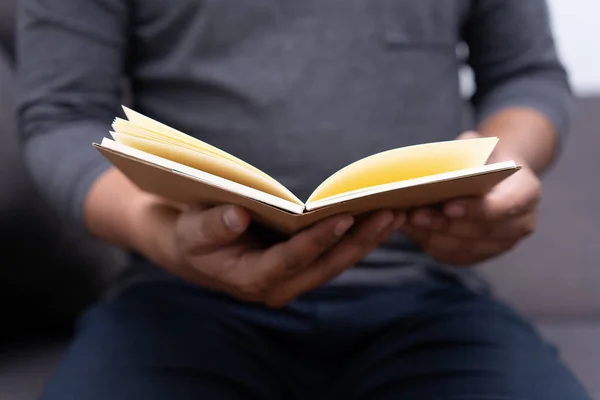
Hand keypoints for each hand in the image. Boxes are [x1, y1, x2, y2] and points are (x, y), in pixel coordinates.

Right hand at [138, 201, 404, 307]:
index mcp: (251, 279)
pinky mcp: (299, 266)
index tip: (343, 217)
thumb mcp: (189, 231)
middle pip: (326, 265)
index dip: (317, 240)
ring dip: (366, 239)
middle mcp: (277, 286)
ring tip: (396, 212)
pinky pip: (333, 253)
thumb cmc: (187, 236)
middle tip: (391, 213)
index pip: (291, 261)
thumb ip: (210, 226)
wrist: (187, 247)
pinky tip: (377, 216)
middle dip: (360, 241)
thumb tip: (237, 214)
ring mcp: (291, 279)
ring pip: (335, 261)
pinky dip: (356, 235)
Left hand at [399, 132, 540, 265]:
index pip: (505, 206)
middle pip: (481, 231)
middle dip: (445, 224)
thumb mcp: (478, 145)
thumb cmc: (482, 157)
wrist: (492, 175)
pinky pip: (453, 256)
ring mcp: (502, 244)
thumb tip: (438, 164)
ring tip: (405, 221)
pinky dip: (429, 243)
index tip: (448, 206)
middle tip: (415, 214)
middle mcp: (521, 224)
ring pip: (464, 248)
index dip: (477, 209)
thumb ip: (466, 151)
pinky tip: (408, 229)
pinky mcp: (480, 255)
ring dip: (432, 236)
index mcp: (527, 191)